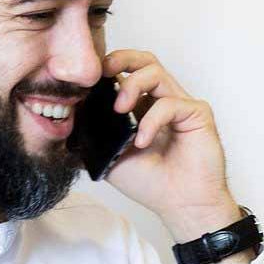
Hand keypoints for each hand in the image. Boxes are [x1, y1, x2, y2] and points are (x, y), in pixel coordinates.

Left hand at [98, 50, 240, 241]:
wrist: (181, 205)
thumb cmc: (151, 183)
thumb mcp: (110, 157)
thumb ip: (93, 136)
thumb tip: (67, 120)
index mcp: (142, 107)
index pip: (126, 73)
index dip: (107, 70)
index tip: (87, 81)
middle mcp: (161, 100)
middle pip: (144, 60)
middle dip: (121, 58)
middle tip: (103, 71)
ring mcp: (180, 104)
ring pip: (156, 72)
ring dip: (132, 85)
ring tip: (119, 109)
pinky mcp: (197, 113)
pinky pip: (171, 103)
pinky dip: (151, 119)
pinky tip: (142, 141)